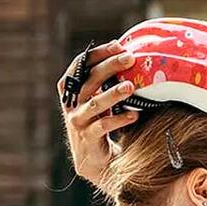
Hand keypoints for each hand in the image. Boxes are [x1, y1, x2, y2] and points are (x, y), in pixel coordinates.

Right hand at [56, 42, 138, 186]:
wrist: (95, 160)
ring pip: (95, 103)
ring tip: (131, 86)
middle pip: (89, 80)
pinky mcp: (88, 138)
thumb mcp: (100, 102)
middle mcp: (72, 103)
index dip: (97, 54)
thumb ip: (105, 84)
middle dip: (110, 67)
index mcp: (72, 90)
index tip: (117, 45)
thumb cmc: (101, 125)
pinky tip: (134, 115)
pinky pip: (103, 126)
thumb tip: (129, 58)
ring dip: (113, 93)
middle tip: (130, 58)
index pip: (80, 65)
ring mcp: (78, 121)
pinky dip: (119, 120)